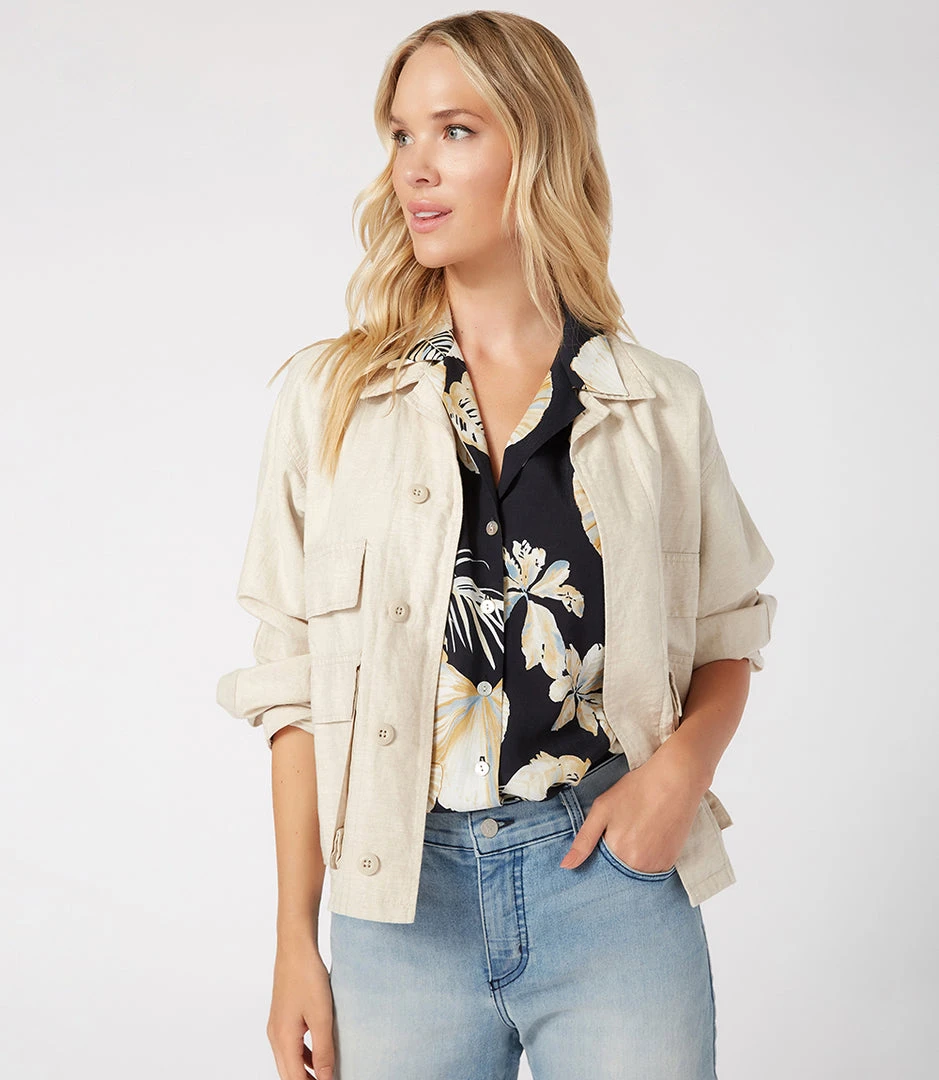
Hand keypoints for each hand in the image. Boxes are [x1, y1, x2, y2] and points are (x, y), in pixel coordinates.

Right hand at [268, 938, 335, 1079]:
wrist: (295, 948)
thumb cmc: (307, 977)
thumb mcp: (321, 1017)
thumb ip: (324, 1050)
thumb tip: (326, 1079)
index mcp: (283, 1039)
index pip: (294, 1079)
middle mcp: (275, 1036)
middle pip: (288, 1073)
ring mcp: (277, 1026)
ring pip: (289, 1060)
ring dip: (304, 1072)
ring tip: (324, 1076)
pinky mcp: (282, 1017)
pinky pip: (291, 1046)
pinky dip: (303, 1056)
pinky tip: (318, 1056)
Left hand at [559, 748, 703, 872]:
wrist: (675, 780)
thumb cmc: (637, 789)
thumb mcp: (602, 808)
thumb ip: (583, 840)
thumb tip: (566, 866)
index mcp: (616, 852)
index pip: (599, 868)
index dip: (599, 854)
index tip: (606, 838)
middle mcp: (637, 865)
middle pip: (617, 871)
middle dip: (615, 856)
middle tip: (624, 829)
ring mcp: (656, 866)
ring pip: (634, 871)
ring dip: (631, 859)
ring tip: (637, 830)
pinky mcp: (670, 862)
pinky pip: (651, 869)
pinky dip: (647, 858)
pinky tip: (649, 836)